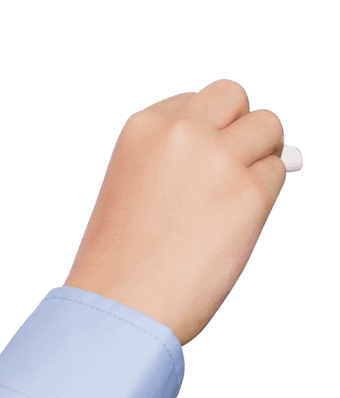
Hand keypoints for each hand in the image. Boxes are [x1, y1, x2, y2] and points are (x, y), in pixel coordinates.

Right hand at [64, 80, 286, 343]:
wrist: (120, 300)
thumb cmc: (124, 254)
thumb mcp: (138, 186)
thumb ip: (190, 160)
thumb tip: (275, 154)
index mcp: (143, 127)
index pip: (193, 102)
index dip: (201, 133)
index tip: (192, 168)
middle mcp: (182, 130)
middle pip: (233, 96)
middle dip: (238, 126)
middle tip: (227, 170)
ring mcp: (219, 158)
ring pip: (268, 127)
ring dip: (259, 155)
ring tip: (229, 201)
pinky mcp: (251, 192)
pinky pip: (277, 173)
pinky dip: (263, 194)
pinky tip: (230, 227)